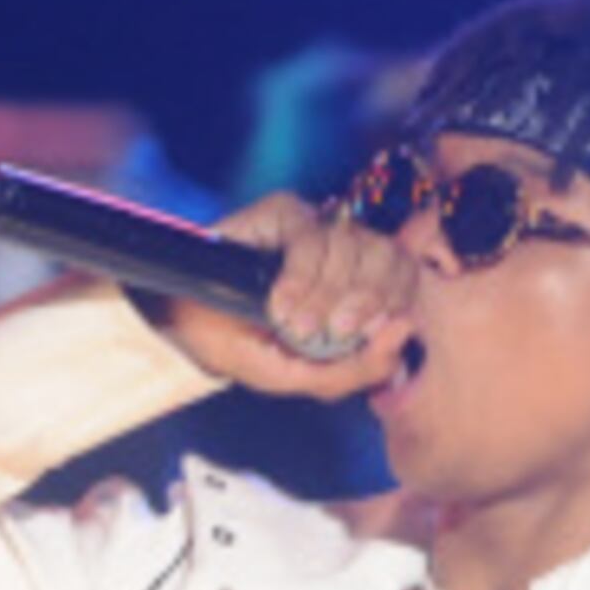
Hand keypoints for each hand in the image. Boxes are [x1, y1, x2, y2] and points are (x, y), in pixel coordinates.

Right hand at [149, 192, 413, 399]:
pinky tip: (280, 305)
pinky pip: (314, 237)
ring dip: (326, 296)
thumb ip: (359, 369)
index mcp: (359, 288)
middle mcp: (344, 253)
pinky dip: (301, 278)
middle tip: (333, 331)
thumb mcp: (304, 376)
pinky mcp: (286, 213)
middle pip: (390, 258)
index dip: (398, 302)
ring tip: (294, 325)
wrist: (183, 322)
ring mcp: (316, 228)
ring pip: (354, 247)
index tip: (370, 331)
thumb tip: (403, 332)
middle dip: (364, 302)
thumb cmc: (244, 346)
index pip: (407, 278)